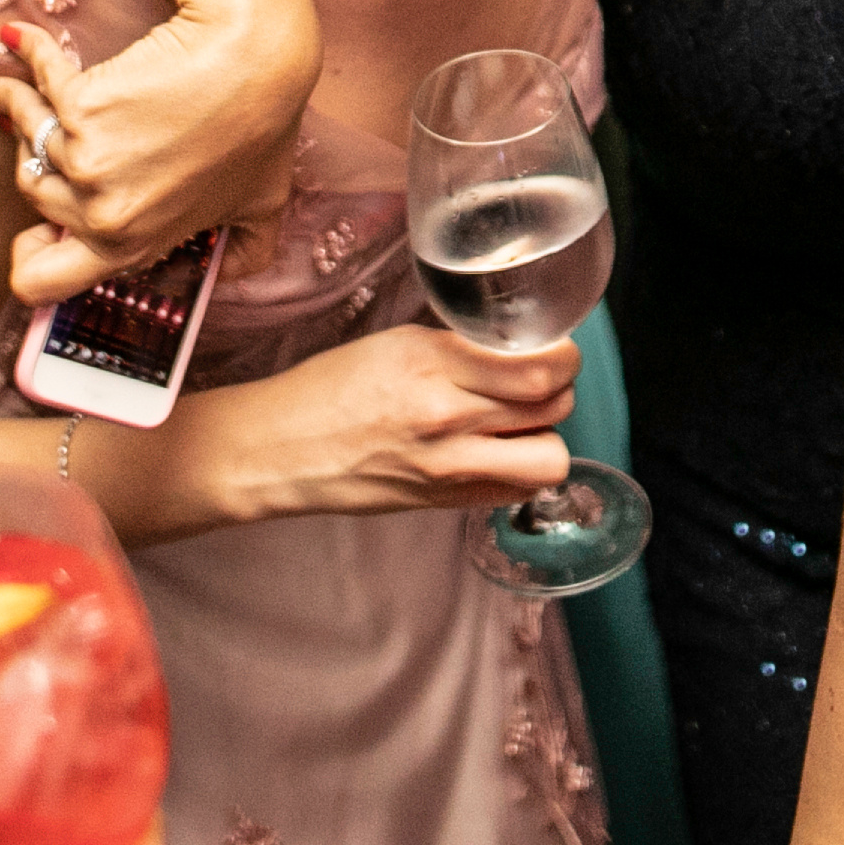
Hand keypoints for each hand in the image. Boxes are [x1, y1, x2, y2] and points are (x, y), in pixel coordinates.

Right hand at [0, 9, 313, 307]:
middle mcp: (104, 215)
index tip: (34, 229)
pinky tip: (19, 37)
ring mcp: (87, 164)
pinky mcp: (79, 109)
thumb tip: (223, 274)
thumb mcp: (262, 202)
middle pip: (32, 196)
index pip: (42, 281)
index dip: (28, 256)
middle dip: (37, 163)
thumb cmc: (264, 121)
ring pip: (29, 137)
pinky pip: (38, 81)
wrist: (256, 52)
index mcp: (135, 244)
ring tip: (20, 83)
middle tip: (47, 130)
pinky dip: (29, 52)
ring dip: (25, 105)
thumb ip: (243, 251)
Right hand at [180, 322, 577, 524]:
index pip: (541, 364)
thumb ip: (461, 347)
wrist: (281, 450)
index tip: (553, 348)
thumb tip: (516, 346)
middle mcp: (447, 415)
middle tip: (534, 381)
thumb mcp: (397, 343)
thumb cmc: (330, 389)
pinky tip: (496, 451)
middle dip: (556, 389)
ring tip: (518, 421)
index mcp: (433, 363)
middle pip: (555, 405)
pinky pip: (518, 488)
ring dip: (545, 436)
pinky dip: (520, 469)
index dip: (562, 355)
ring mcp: (450, 466)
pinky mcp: (446, 501)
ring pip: (550, 457)